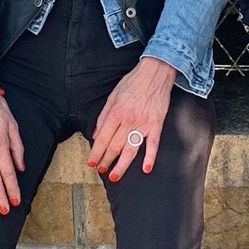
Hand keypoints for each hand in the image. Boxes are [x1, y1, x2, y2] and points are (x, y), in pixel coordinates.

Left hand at [87, 56, 175, 181]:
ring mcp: (144, 123)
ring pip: (131, 149)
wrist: (155, 72)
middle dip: (105, 160)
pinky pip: (153, 144)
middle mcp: (128, 120)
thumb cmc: (133, 82)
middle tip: (101, 169)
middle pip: (114, 146)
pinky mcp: (157, 124)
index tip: (91, 162)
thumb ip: (104, 116)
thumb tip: (95, 134)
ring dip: (122, 165)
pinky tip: (146, 169)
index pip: (102, 138)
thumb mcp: (113, 96)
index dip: (95, 152)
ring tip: (114, 176)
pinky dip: (150, 157)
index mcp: (116, 112)